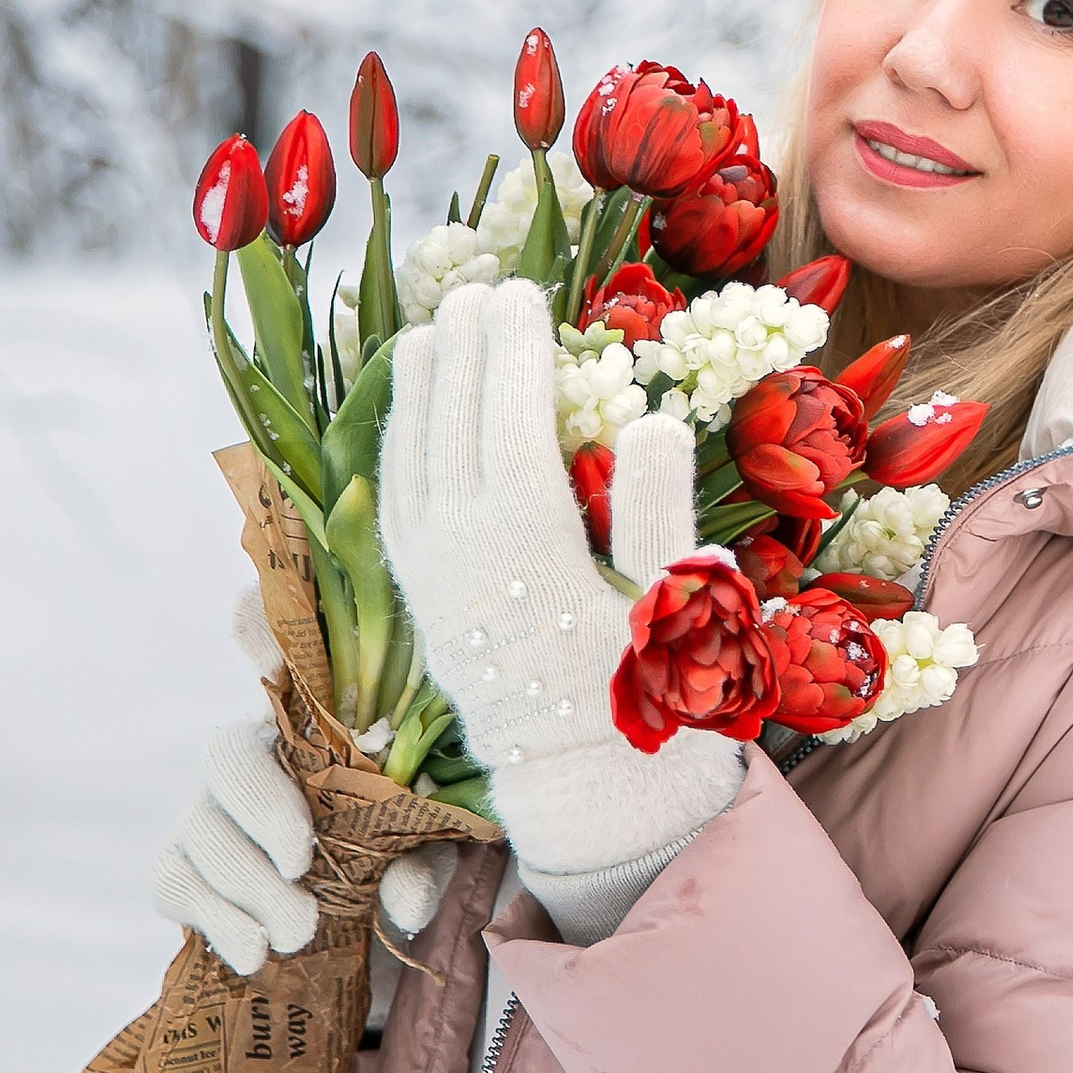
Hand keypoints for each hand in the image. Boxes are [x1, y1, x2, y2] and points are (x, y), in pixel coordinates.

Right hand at [153, 594, 456, 973]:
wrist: (353, 919)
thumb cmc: (396, 849)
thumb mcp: (429, 845)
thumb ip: (423, 860)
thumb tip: (407, 904)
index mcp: (320, 719)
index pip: (278, 650)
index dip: (258, 630)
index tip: (262, 651)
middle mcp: (256, 751)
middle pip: (227, 755)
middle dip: (262, 810)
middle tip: (303, 866)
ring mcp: (209, 808)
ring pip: (199, 829)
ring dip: (247, 884)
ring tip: (299, 934)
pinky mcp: (183, 865)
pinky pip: (173, 882)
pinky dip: (215, 920)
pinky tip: (254, 952)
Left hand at [378, 279, 743, 876]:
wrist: (584, 784)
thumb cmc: (652, 691)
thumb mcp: (678, 602)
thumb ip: (662, 507)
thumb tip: (652, 419)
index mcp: (527, 545)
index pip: (511, 418)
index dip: (515, 349)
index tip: (525, 295)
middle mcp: (462, 550)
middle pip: (453, 422)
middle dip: (466, 348)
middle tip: (482, 288)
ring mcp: (430, 572)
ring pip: (410, 455)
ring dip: (420, 386)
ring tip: (430, 328)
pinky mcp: (418, 594)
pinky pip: (393, 498)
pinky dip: (397, 443)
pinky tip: (408, 414)